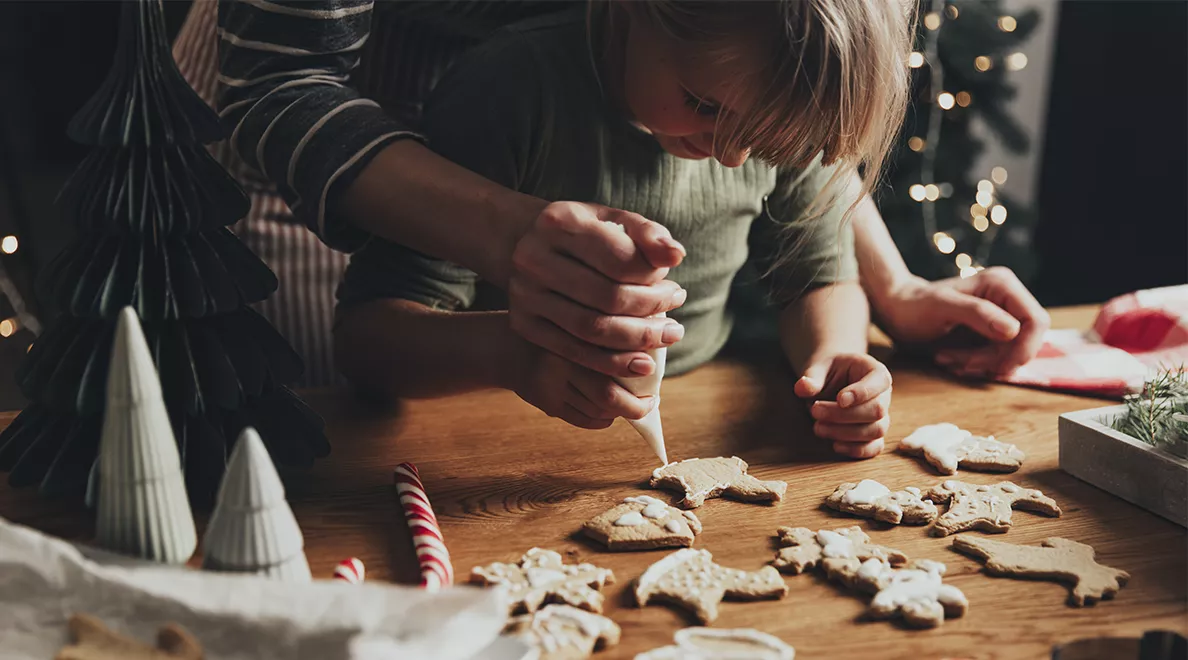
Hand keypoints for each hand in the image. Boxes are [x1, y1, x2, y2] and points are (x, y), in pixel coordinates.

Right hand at [507, 338, 655, 429]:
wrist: (507, 346)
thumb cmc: (557, 329)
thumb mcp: (578, 319)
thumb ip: (608, 330)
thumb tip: (653, 345)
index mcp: (571, 334)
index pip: (612, 357)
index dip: (635, 367)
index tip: (650, 369)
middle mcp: (558, 361)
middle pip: (607, 395)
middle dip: (636, 405)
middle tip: (650, 401)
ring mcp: (550, 386)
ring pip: (598, 410)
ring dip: (621, 411)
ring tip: (631, 402)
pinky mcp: (546, 402)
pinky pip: (585, 419)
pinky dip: (604, 419)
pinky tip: (611, 412)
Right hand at [508, 201, 687, 379]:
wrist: (529, 246)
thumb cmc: (585, 234)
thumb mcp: (615, 222)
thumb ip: (648, 235)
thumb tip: (675, 256)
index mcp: (560, 222)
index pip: (620, 259)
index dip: (653, 278)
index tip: (672, 287)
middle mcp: (534, 257)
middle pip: (606, 296)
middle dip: (650, 312)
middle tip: (676, 323)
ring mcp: (524, 293)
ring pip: (590, 328)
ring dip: (636, 340)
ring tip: (666, 338)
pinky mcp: (523, 323)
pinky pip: (572, 351)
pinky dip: (610, 361)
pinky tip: (638, 362)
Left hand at [794, 353, 892, 458]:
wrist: (829, 379)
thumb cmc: (828, 370)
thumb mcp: (818, 366)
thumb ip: (812, 377)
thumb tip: (803, 387)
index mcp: (875, 372)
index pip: (880, 382)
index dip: (861, 393)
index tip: (839, 399)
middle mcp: (883, 395)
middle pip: (877, 410)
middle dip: (844, 415)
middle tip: (815, 411)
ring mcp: (880, 417)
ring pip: (875, 431)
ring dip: (845, 433)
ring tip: (818, 427)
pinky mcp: (872, 435)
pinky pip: (874, 447)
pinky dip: (855, 450)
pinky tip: (835, 445)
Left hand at [872, 268, 1049, 376]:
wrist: (897, 311)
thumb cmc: (914, 305)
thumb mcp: (942, 307)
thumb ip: (978, 314)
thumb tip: (1014, 330)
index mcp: (1002, 285)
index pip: (1036, 321)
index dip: (1025, 348)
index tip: (999, 367)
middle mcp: (1008, 299)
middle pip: (1026, 342)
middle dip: (997, 360)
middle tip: (961, 364)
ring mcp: (1001, 318)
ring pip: (1012, 355)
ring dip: (981, 365)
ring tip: (948, 359)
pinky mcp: (992, 335)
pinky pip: (998, 360)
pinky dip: (977, 366)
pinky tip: (951, 360)